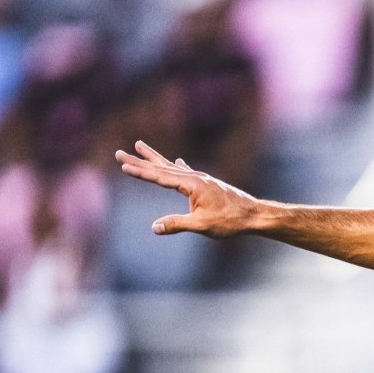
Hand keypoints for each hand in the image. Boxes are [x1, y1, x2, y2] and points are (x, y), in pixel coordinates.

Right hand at [115, 141, 260, 237]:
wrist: (255, 215)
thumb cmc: (231, 221)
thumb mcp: (202, 225)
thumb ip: (177, 224)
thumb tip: (154, 227)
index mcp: (191, 184)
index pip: (159, 177)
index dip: (140, 172)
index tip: (122, 165)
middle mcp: (194, 177)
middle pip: (161, 167)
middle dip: (139, 160)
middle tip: (118, 152)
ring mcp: (201, 179)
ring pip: (172, 166)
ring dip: (155, 158)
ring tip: (140, 145)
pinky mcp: (208, 184)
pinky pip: (187, 171)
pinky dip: (177, 166)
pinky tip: (178, 161)